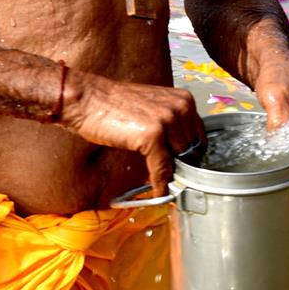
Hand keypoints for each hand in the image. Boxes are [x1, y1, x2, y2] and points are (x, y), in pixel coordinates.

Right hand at [62, 68, 205, 196]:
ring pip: (180, 161)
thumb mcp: (153, 108)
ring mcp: (167, 120)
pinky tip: (157, 191)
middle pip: (193, 150)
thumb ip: (171, 126)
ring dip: (173, 177)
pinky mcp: (153, 135)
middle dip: (184, 167)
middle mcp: (180, 107)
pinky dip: (161, 184)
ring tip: (165, 185)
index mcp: (183, 99)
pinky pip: (162, 169)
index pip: (199, 136)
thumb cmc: (116, 104)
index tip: (187, 169)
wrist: (89, 99)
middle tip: (176, 181)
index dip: (192, 156)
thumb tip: (180, 154)